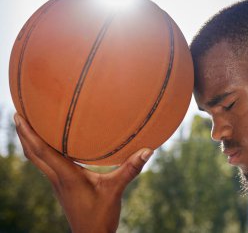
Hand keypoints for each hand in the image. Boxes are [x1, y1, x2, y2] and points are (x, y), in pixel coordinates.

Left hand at [14, 113, 152, 232]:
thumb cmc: (101, 216)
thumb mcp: (116, 190)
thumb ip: (130, 169)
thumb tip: (148, 150)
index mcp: (67, 176)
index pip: (42, 152)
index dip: (29, 134)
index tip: (18, 116)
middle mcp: (58, 178)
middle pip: (33, 154)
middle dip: (23, 134)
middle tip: (17, 114)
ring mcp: (58, 184)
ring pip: (37, 160)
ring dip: (29, 143)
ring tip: (27, 126)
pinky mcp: (62, 187)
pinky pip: (45, 165)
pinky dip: (40, 152)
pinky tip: (48, 146)